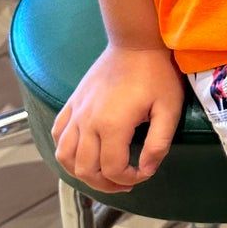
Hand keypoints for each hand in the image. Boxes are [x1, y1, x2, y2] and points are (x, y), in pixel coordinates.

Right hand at [52, 43, 184, 192]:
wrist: (134, 44)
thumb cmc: (156, 75)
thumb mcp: (169, 110)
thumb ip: (158, 144)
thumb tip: (147, 169)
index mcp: (111, 126)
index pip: (113, 170)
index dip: (129, 179)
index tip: (144, 173)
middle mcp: (87, 122)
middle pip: (86, 170)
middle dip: (106, 184)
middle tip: (126, 181)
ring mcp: (75, 113)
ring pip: (65, 157)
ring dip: (82, 173)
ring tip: (103, 174)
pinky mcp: (71, 104)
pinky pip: (57, 135)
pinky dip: (66, 151)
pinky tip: (83, 153)